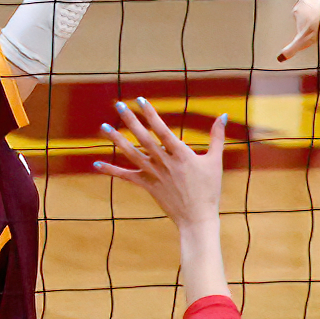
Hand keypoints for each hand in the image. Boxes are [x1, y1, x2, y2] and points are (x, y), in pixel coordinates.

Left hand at [94, 98, 227, 229]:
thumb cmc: (209, 189)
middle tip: (118, 105)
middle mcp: (165, 162)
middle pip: (144, 138)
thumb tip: (223, 116)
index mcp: (181, 154)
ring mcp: (154, 175)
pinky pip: (126, 176)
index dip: (151, 114)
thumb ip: (217, 137)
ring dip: (117, 140)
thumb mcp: (215, 161)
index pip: (162, 130)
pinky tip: (96, 163)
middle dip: (130, 120)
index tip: (141, 100)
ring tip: (104, 127)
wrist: (197, 218)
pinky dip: (111, 170)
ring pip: (132, 154)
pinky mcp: (148, 186)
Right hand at [276, 0, 319, 62]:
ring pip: (316, 3)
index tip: (312, 29)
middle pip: (307, 9)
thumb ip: (290, 50)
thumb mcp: (302, 42)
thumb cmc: (319, 28)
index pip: (299, 18)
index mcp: (296, 10)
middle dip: (312, 16)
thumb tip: (280, 58)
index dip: (306, 25)